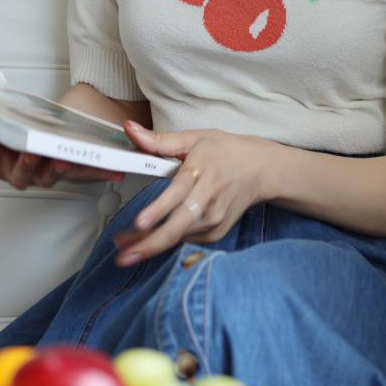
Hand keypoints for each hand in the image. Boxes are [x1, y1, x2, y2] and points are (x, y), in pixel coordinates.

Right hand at [0, 107, 124, 189]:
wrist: (55, 138)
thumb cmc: (17, 134)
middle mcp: (21, 174)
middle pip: (15, 169)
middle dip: (17, 159)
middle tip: (21, 148)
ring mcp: (48, 174)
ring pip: (48, 175)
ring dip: (52, 168)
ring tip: (58, 157)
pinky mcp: (76, 170)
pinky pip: (87, 174)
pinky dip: (99, 173)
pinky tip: (113, 170)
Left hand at [113, 122, 272, 265]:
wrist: (262, 170)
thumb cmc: (228, 152)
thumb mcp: (195, 138)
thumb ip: (159, 140)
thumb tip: (130, 130)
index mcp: (202, 171)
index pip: (178, 194)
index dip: (159, 210)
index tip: (140, 223)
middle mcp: (210, 199)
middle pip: (179, 226)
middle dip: (150, 244)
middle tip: (123, 256)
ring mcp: (214, 219)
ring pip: (178, 238)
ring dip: (149, 245)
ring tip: (124, 248)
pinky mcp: (216, 232)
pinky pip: (185, 240)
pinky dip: (165, 243)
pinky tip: (147, 242)